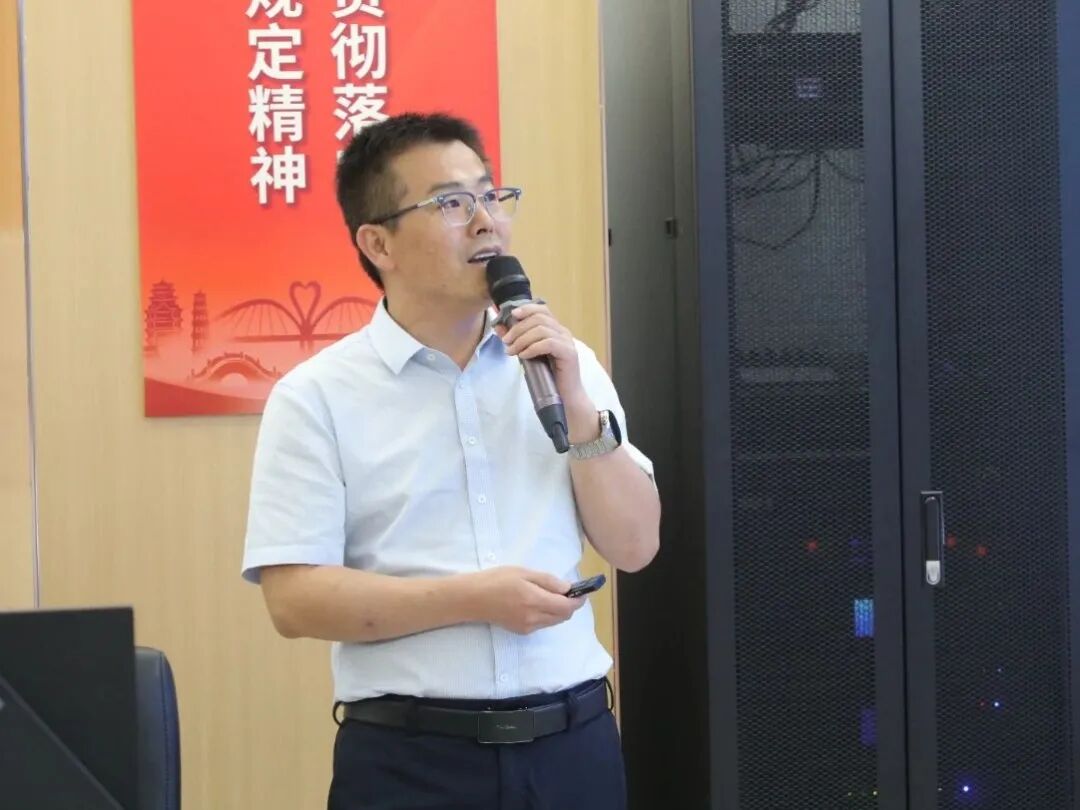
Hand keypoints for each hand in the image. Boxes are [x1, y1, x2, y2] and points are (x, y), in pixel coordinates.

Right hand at [467, 566, 585, 634]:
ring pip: (554, 621)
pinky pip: (543, 624)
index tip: (582, 591)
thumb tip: (568, 588)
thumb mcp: (523, 572)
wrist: (472, 599)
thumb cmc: (496, 580)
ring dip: (559, 610)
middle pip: (563, 616)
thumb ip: (548, 581)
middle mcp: (534, 618)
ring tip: (550, 595)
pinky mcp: (521, 631)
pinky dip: (547, 615)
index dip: (578, 600)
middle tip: (566, 591)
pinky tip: (537, 603)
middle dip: (569, 605)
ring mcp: (527, 627)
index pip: (567, 607)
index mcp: (535, 600)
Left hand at [496, 302, 597, 441]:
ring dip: (522, 339)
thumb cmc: (548, 377)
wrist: (565, 398)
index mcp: (555, 330)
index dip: (527, 309)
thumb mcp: (528, 355)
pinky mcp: (569, 354)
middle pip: (539, 318)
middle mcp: (563, 333)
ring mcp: (567, 343)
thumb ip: (516, 340)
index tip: (511, 315)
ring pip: (542, 330)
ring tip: (512, 351)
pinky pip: (548, 343)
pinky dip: (533, 348)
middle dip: (518, 328)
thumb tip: (499, 327)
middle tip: (506, 342)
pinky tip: (524, 356)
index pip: (543, 310)